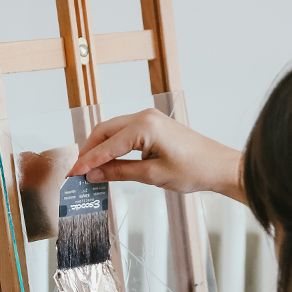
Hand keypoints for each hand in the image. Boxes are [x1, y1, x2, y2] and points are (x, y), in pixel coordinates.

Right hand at [67, 109, 246, 203]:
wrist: (219, 166)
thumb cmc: (194, 169)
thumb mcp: (152, 175)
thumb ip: (119, 172)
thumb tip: (94, 174)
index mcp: (144, 126)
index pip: (106, 146)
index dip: (87, 162)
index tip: (72, 175)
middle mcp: (144, 116)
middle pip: (104, 132)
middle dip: (88, 152)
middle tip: (76, 172)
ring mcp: (149, 118)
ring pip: (112, 131)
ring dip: (99, 148)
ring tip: (88, 168)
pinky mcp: (153, 125)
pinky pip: (124, 133)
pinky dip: (112, 146)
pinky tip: (106, 160)